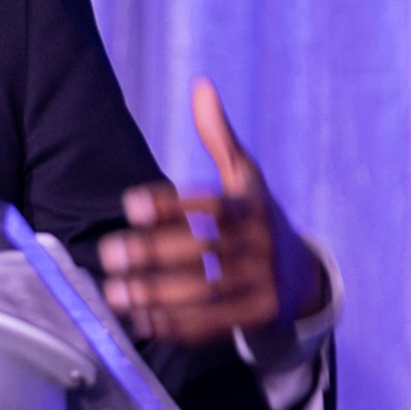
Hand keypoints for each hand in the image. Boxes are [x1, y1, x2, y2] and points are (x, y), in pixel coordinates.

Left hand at [98, 78, 326, 343]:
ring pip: (204, 290)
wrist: (302, 274)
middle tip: (108, 253)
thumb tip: (201, 85)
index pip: (208, 206)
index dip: (169, 205)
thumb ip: (218, 135)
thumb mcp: (245, 175)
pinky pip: (212, 323)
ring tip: (113, 292)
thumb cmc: (255, 216)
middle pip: (203, 251)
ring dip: (156, 294)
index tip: (130, 205)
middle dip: (152, 254)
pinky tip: (139, 321)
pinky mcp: (255, 315)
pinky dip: (175, 324)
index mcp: (249, 207)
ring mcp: (258, 283)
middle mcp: (257, 245)